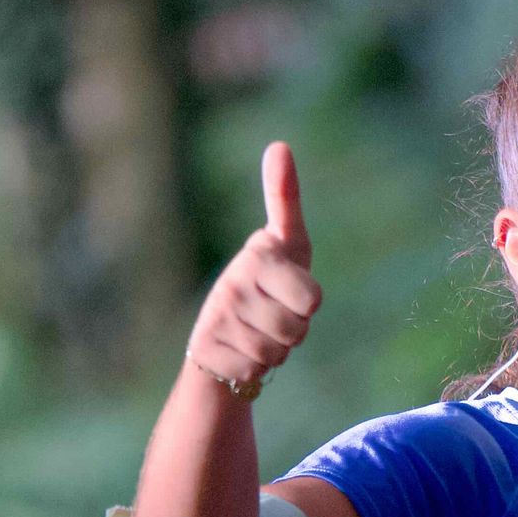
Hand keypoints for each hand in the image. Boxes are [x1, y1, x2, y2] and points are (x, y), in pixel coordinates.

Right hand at [186, 142, 321, 402]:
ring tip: (256, 331)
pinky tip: (238, 350)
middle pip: (296, 330)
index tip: (289, 288)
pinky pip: (252, 371)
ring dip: (274, 350)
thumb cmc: (268, 280)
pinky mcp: (204, 350)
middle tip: (273, 315)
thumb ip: (285, 196)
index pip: (313, 299)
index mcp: (259, 253)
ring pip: (275, 353)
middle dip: (293, 332)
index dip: (308, 305)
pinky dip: (251, 367)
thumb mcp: (287, 242)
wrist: (221, 331)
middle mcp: (233, 282)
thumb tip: (278, 145)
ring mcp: (217, 317)